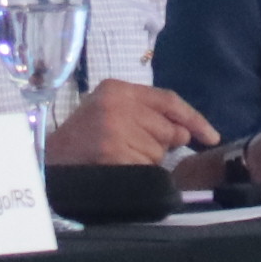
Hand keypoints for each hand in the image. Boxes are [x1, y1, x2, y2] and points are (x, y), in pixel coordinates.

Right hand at [48, 79, 218, 166]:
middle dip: (161, 144)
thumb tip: (186, 132)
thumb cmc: (84, 134)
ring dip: (147, 159)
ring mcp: (115, 130)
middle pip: (169, 129)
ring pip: (159, 152)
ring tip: (119, 154)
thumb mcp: (110, 109)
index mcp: (118, 89)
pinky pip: (146, 167)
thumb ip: (147, 113)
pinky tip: (119, 166)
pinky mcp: (113, 153)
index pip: (168, 100)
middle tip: (132, 145)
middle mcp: (118, 105)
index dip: (193, 119)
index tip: (210, 136)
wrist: (50, 159)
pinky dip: (138, 172)